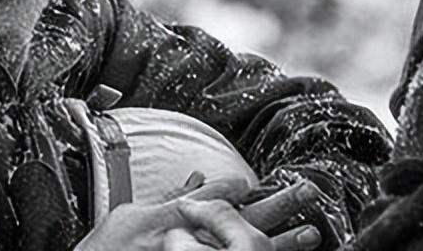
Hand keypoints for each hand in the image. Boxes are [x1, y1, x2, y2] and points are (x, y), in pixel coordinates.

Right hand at [73, 186, 321, 250]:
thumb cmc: (110, 248)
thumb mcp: (132, 216)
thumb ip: (168, 198)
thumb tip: (196, 178)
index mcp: (173, 219)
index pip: (213, 198)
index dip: (236, 188)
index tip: (253, 182)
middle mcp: (192, 241)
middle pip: (244, 220)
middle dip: (277, 205)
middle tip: (309, 189)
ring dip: (282, 243)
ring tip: (312, 233)